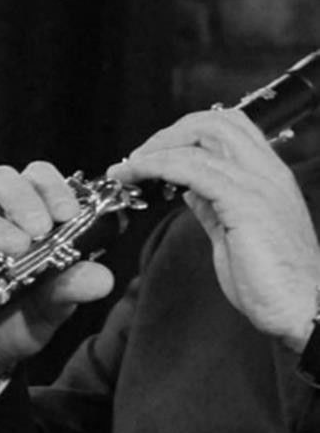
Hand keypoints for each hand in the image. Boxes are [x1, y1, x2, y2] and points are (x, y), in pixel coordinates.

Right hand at [0, 161, 113, 394]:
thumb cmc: (16, 321)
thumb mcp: (52, 306)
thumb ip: (73, 287)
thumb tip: (103, 278)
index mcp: (21, 216)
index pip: (35, 178)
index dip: (53, 186)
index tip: (69, 213)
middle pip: (0, 179)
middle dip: (23, 198)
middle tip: (41, 229)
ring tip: (16, 251)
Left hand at [108, 109, 319, 352]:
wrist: (304, 312)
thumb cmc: (273, 281)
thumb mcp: (234, 234)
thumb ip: (213, 205)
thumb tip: (188, 189)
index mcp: (267, 176)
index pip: (229, 127)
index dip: (187, 132)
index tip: (156, 151)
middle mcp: (267, 172)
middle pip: (216, 121)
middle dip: (171, 132)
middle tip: (139, 156)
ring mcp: (259, 184)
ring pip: (204, 136)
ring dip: (158, 148)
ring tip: (130, 167)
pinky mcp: (245, 203)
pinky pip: (195, 169)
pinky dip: (160, 166)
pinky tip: (140, 175)